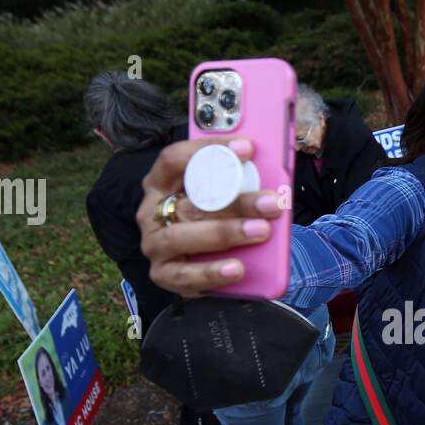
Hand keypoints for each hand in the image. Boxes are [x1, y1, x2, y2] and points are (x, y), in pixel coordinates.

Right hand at [137, 137, 280, 296]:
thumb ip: (234, 181)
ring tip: (260, 231)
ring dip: (225, 233)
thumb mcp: (215, 195)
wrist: (194, 260)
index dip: (209, 151)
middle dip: (235, 201)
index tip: (247, 149)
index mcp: (160, 183)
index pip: (175, 159)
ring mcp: (154, 246)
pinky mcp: (163, 275)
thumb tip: (272, 168)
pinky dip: (212, 272)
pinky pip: (186, 276)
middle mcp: (152, 213)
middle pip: (190, 202)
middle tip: (270, 203)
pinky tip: (238, 268)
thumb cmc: (208, 219)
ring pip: (182, 238)